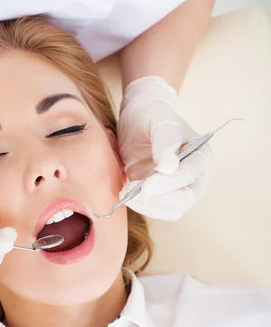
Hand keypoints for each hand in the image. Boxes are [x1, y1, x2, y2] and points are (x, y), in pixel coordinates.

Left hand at [117, 77, 210, 220]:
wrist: (138, 120)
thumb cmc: (152, 116)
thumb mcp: (159, 121)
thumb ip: (164, 141)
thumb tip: (169, 168)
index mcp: (200, 155)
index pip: (191, 173)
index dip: (171, 181)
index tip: (147, 184)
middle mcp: (195, 176)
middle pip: (186, 198)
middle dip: (159, 199)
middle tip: (133, 192)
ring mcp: (179, 188)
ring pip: (172, 210)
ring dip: (148, 206)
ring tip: (126, 192)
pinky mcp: (162, 196)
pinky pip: (157, 210)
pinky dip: (141, 207)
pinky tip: (127, 194)